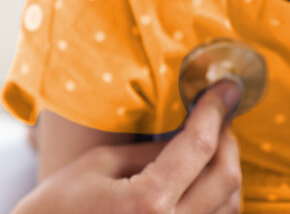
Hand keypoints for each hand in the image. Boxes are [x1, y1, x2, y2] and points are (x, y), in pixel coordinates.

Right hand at [13, 80, 242, 213]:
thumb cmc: (59, 207)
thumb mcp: (101, 165)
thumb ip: (151, 150)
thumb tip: (190, 132)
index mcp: (149, 203)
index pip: (199, 146)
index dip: (215, 111)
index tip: (226, 88)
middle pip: (226, 177)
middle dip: (228, 139)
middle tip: (219, 114)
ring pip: (230, 205)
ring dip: (228, 169)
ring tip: (213, 143)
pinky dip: (219, 198)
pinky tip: (204, 178)